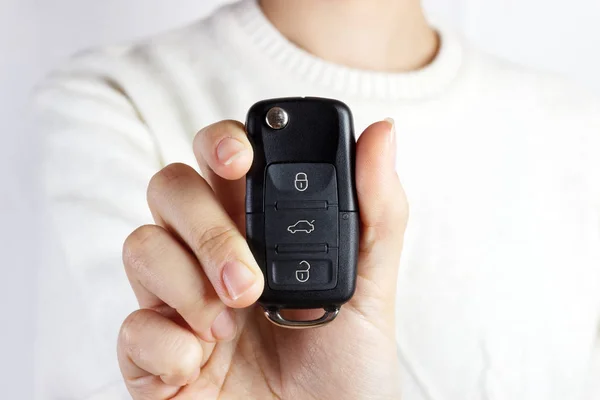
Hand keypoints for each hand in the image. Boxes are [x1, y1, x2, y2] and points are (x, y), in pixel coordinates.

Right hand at [118, 119, 407, 398]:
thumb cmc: (345, 370)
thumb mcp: (373, 289)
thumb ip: (377, 210)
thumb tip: (382, 132)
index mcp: (259, 230)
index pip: (221, 158)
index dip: (220, 142)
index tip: (238, 158)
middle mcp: (210, 255)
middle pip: (170, 189)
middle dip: (206, 228)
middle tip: (247, 281)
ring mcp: (177, 300)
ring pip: (141, 245)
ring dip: (188, 287)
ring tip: (231, 328)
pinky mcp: (151, 353)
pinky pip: (130, 326)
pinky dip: (168, 347)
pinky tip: (202, 366)